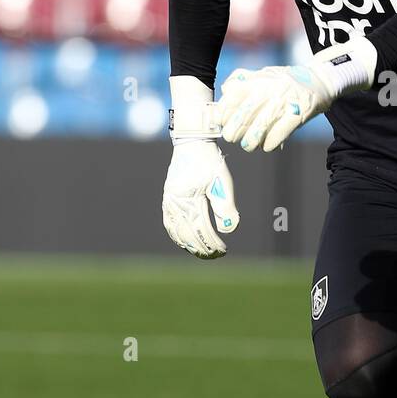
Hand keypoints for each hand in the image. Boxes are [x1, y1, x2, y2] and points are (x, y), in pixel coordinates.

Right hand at [162, 74, 239, 257]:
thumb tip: (228, 230)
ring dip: (189, 244)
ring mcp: (168, 201)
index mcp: (186, 199)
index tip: (223, 250)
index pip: (200, 229)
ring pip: (176, 231)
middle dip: (202, 248)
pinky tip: (186, 241)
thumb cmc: (209, 161)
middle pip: (187, 234)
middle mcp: (173, 203)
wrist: (192, 142)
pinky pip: (169, 223)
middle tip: (216, 255)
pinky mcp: (168, 198)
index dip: (211, 243)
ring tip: (203, 252)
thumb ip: (225, 206)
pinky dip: (177, 235)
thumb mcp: (222, 181)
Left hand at [215, 36, 377, 153]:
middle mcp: (269, 89)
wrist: (320, 80)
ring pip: (261, 126)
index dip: (223, 113)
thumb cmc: (287, 80)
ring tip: (248, 146)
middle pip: (244, 114)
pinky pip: (280, 132)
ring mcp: (284, 101)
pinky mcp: (298, 113)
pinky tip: (268, 146)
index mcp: (258, 80)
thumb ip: (243, 81)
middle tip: (233, 138)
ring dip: (251, 141)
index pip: (232, 97)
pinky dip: (271, 142)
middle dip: (234, 131)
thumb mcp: (264, 73)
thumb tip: (224, 92)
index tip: (221, 124)